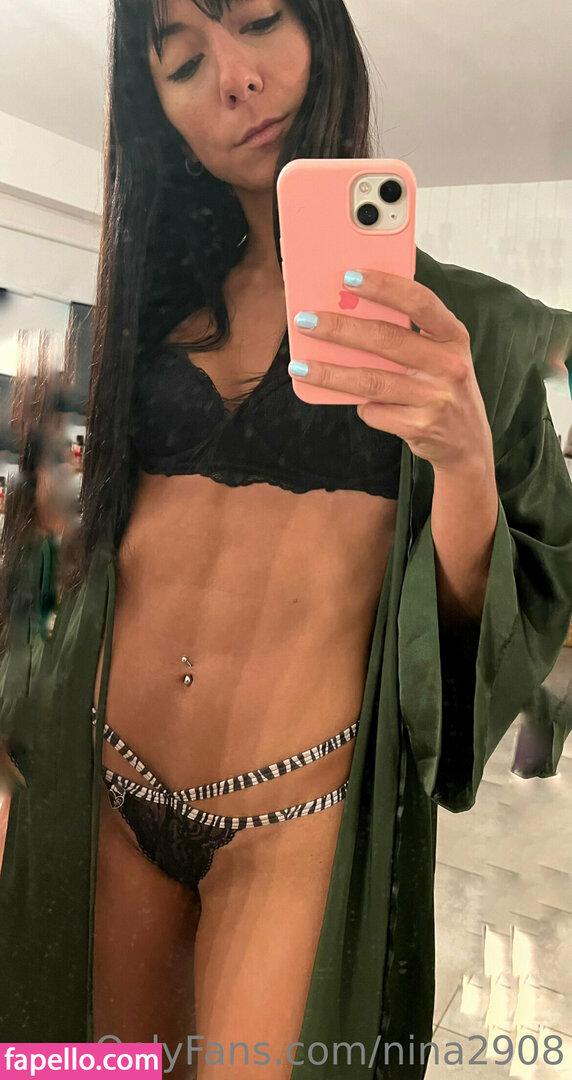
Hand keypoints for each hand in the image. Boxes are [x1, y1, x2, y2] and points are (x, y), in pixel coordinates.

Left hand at [290, 269, 494, 475]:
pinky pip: (374, 412)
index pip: (419, 302)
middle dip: (340, 329)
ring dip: (329, 373)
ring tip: (298, 366)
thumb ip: (407, 334)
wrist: (467, 443)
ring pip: (371, 381)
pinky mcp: (420, 427)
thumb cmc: (442, 386)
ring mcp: (435, 398)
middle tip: (306, 321)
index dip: (384, 287)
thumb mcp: (439, 354)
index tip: (349, 276)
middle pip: (386, 340)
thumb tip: (349, 312)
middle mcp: (449, 365)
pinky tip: (344, 399)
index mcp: (454, 336)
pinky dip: (358, 405)